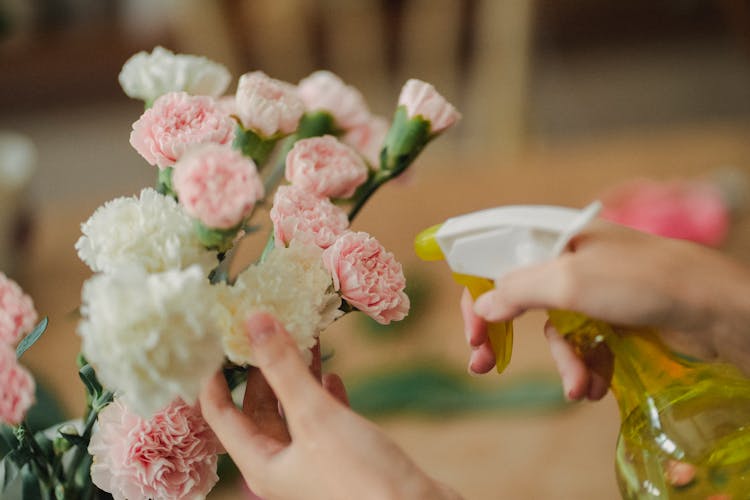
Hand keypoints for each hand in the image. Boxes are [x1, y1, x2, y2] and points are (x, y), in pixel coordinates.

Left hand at [200, 312, 460, 499]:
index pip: (220, 414)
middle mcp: (282, 464)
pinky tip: (333, 376)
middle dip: (262, 369)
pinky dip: (325, 395)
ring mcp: (313, 461)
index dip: (214, 377)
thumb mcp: (314, 416)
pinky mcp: (343, 457)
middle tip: (265, 330)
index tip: (217, 340)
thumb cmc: (358, 475)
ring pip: (294, 410)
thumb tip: (255, 321)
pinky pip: (324, 420)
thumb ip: (283, 368)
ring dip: (297, 376)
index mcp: (261, 462)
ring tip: (303, 340)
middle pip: (258, 409)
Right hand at [461, 221, 749, 398]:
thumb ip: (517, 290)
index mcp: (553, 238)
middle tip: (482, 365)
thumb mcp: (568, 281)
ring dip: (564, 362)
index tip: (472, 333)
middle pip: (519, 298)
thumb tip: (482, 307)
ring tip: (579, 387)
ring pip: (556, 329)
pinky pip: (585, 344)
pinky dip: (587, 367)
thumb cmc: (640, 282)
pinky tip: (596, 386)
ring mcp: (594, 290)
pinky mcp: (615, 317)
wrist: (714, 308)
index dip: (477, 294)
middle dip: (504, 336)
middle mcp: (569, 261)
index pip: (496, 259)